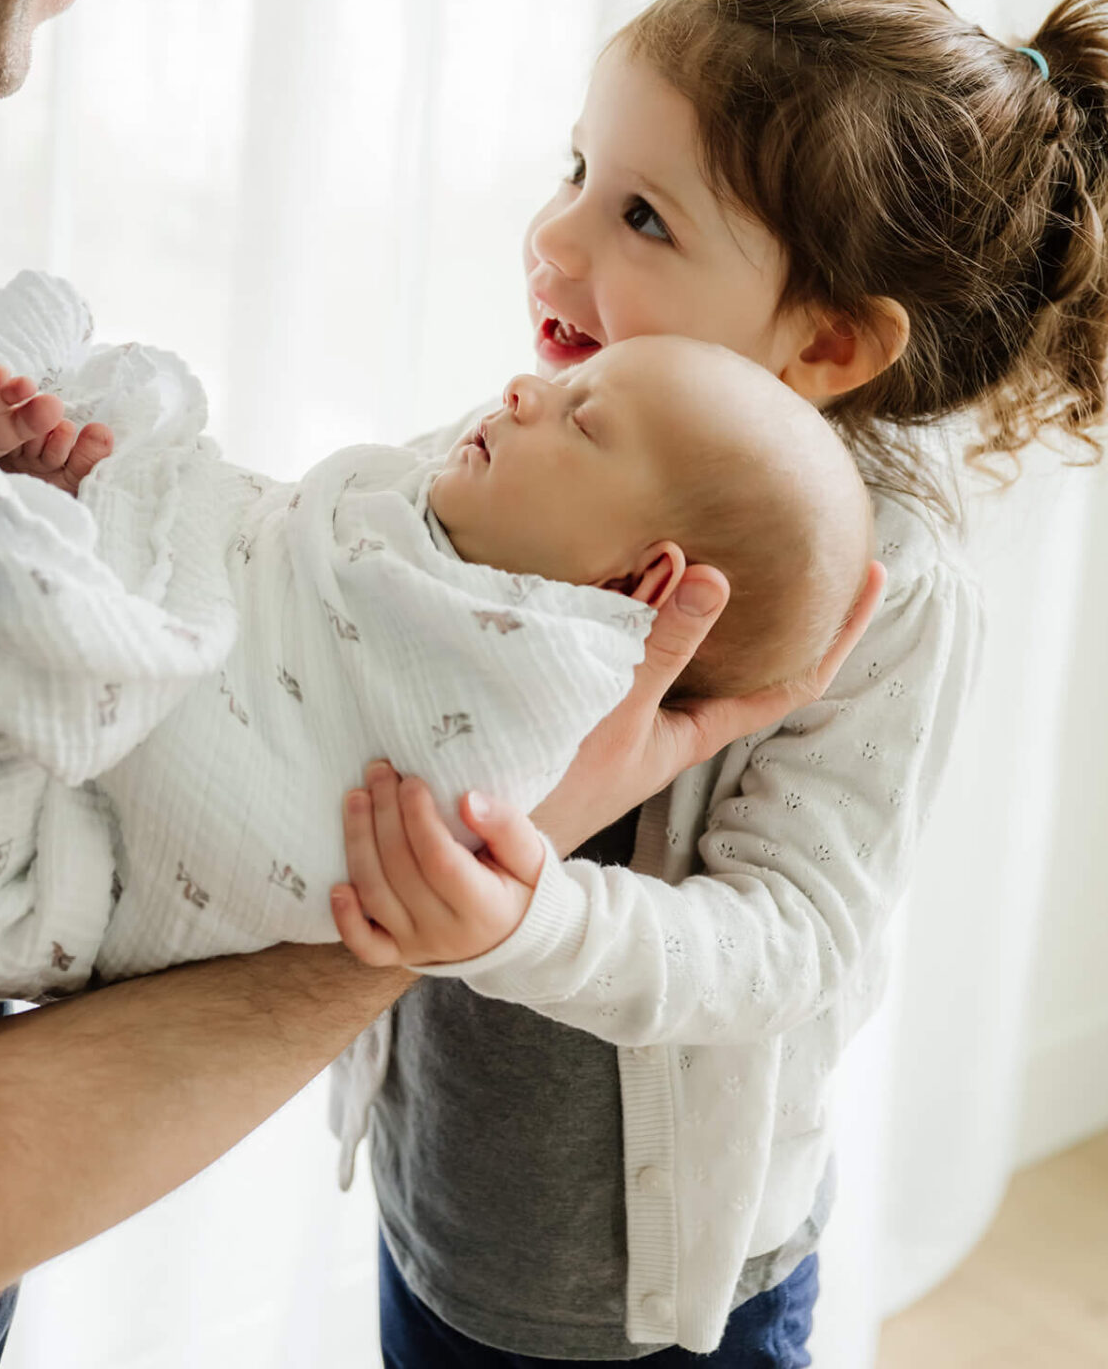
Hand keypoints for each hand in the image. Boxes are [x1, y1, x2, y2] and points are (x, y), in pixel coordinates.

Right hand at [0, 351, 113, 507]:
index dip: (40, 415)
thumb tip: (106, 434)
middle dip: (15, 386)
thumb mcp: (42, 473)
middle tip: (23, 388)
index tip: (53, 417)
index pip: (36, 413)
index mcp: (24, 420)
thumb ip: (78, 459)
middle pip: (7, 386)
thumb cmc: (2, 470)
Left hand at [330, 759, 546, 967]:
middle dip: (384, 814)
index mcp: (485, 909)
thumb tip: (468, 800)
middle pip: (401, 871)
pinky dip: (345, 919)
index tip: (411, 780)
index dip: (419, 818)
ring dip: (358, 843)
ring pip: (376, 897)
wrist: (517, 936)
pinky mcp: (398, 953)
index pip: (439, 861)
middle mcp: (447, 934)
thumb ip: (507, 826)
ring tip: (356, 798)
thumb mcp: (532, 854)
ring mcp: (419, 946)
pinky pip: (365, 946)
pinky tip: (336, 885)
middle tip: (379, 772)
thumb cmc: (523, 886)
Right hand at [532, 559, 887, 856]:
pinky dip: (647, 600)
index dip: (838, 633)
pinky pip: (636, 636)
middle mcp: (674, 716)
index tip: (878, 578)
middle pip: (745, 652)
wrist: (489, 833)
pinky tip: (637, 564)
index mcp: (698, 729)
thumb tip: (716, 577)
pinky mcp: (589, 690)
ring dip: (707, 592)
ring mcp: (632, 705)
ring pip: (689, 639)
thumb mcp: (618, 711)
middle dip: (780, 600)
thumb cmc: (558, 784)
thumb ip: (664, 645)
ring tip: (735, 535)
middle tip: (810, 537)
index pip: (793, 680)